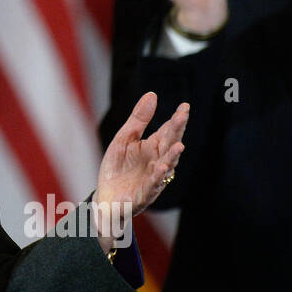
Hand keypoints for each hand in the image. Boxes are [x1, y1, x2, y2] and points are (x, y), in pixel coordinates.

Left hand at [93, 92, 188, 244]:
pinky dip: (157, 176)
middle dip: (176, 131)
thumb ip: (139, 119)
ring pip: (166, 166)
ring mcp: (153, 178)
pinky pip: (152, 184)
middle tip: (183, 116)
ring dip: (172, 156)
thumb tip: (152, 94)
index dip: (176, 119)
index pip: (168, 131)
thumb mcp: (124, 138)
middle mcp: (158, 161)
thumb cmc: (118, 167)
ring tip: (178, 145)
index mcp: (153, 147)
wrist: (106, 196)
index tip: (184, 106)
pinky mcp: (144, 193)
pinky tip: (161, 167)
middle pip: (169, 144)